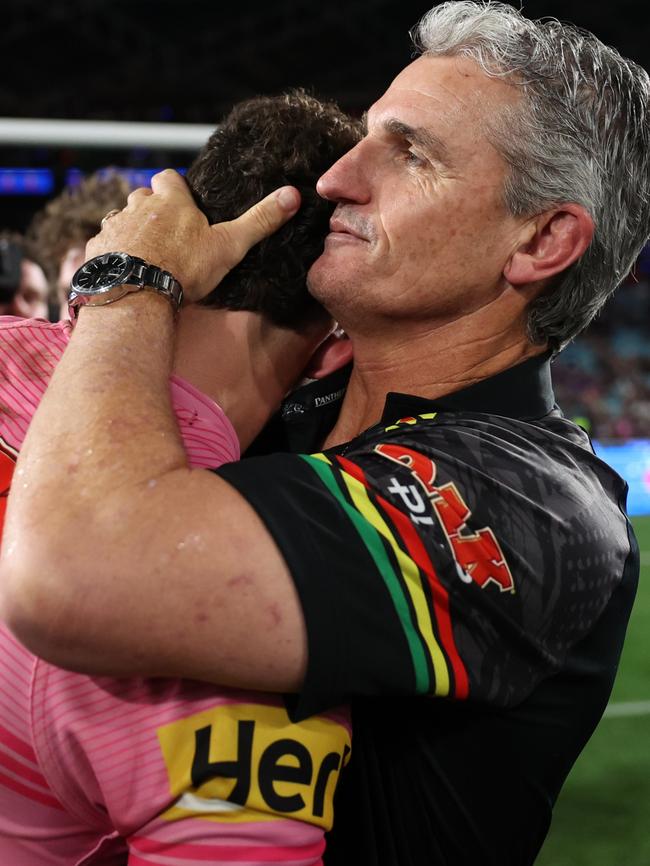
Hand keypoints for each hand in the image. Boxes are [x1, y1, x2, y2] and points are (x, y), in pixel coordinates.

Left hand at [85, 169, 300, 303]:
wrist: (138, 293)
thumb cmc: (185, 268)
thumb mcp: (229, 245)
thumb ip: (259, 221)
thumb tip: (293, 195)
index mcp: (170, 201)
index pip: (169, 178)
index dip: (176, 189)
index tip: (184, 204)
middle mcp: (138, 207)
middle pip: (142, 197)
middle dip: (151, 209)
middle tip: (166, 234)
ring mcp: (114, 227)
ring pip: (121, 219)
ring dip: (131, 231)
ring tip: (145, 253)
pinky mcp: (97, 250)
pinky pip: (104, 245)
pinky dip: (113, 253)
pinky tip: (124, 270)